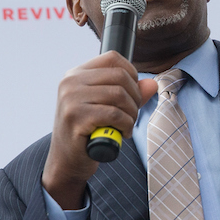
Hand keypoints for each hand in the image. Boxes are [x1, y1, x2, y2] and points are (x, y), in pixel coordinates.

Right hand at [42, 51, 157, 208]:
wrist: (66, 161)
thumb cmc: (88, 131)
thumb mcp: (108, 107)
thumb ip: (130, 94)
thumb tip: (152, 84)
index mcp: (76, 74)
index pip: (112, 58)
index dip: (131, 72)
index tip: (133, 93)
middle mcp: (70, 82)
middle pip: (120, 76)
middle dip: (135, 97)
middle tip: (133, 115)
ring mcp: (70, 99)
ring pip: (119, 95)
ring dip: (132, 113)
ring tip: (128, 125)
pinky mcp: (75, 117)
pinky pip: (115, 114)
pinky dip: (126, 125)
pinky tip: (122, 133)